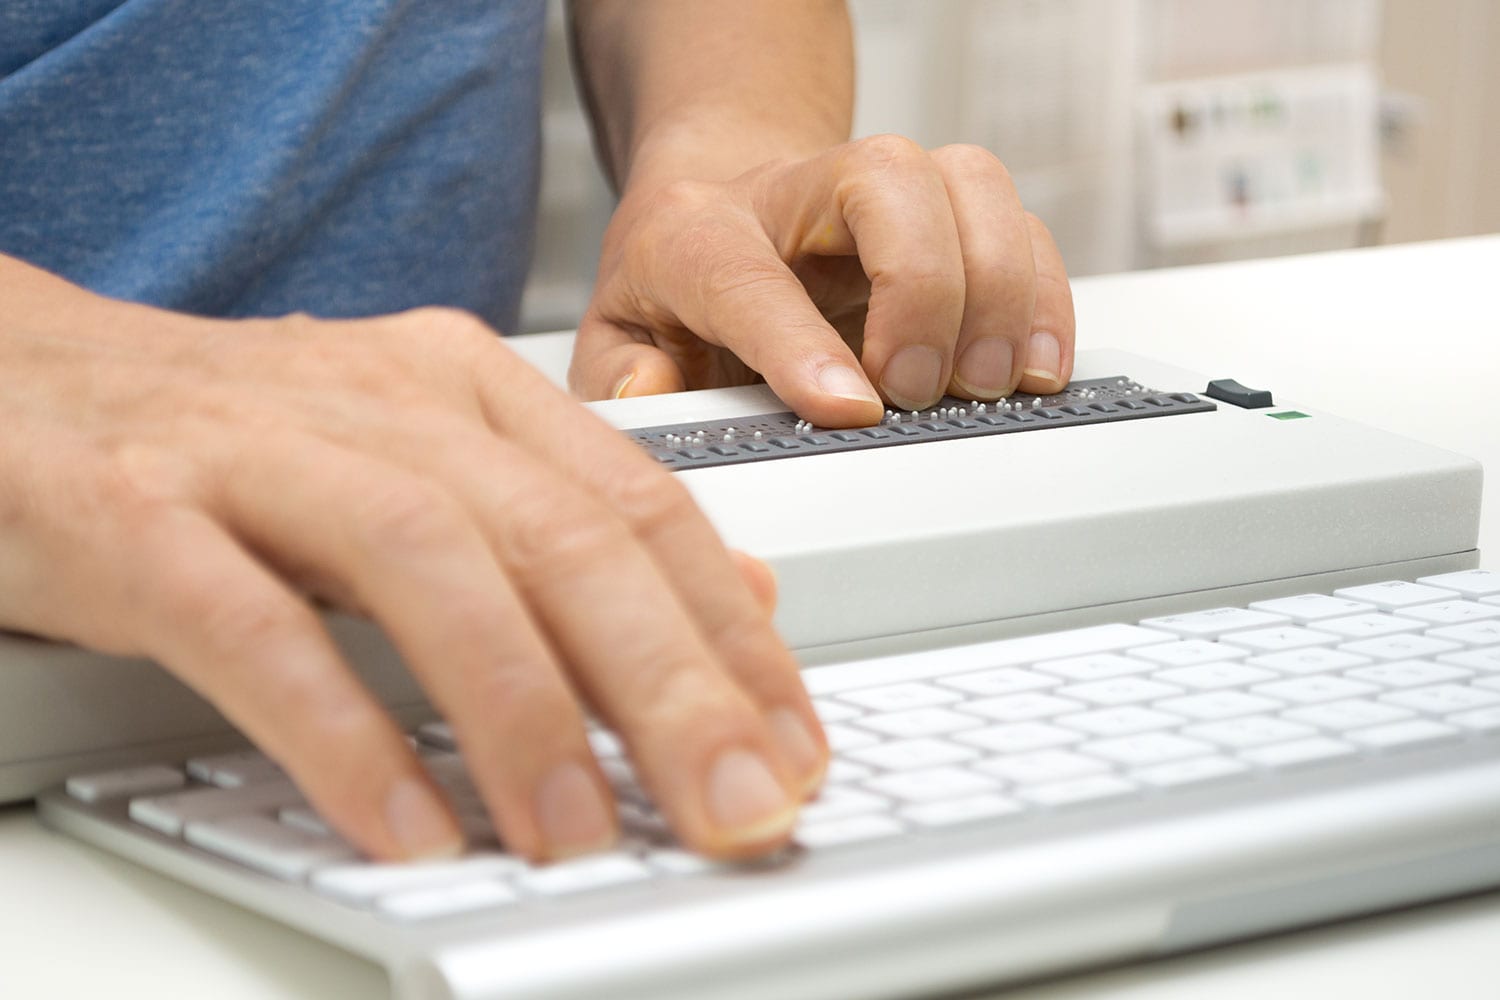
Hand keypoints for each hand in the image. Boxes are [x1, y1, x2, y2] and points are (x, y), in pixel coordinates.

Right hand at [0, 258, 826, 861]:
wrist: (19, 379)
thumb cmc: (234, 438)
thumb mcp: (426, 457)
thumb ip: (572, 520)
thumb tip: (735, 594)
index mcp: (464, 386)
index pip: (639, 506)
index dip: (731, 632)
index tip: (791, 740)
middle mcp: (381, 404)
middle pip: (563, 537)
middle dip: (669, 681)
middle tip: (736, 802)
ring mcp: (257, 452)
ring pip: (429, 566)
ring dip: (522, 709)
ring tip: (581, 833)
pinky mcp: (137, 516)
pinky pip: (257, 629)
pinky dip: (343, 733)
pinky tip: (408, 824)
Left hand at [569, 135, 1075, 426]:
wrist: (719, 207)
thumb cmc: (676, 284)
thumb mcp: (618, 338)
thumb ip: (620, 375)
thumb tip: (652, 393)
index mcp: (698, 231)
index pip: (748, 276)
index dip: (799, 345)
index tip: (849, 408)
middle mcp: (798, 191)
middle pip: (885, 178)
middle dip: (921, 288)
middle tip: (917, 389)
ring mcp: (882, 192)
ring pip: (968, 182)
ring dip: (999, 287)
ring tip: (989, 383)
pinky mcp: (948, 213)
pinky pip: (1022, 223)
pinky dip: (1044, 295)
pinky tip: (1033, 366)